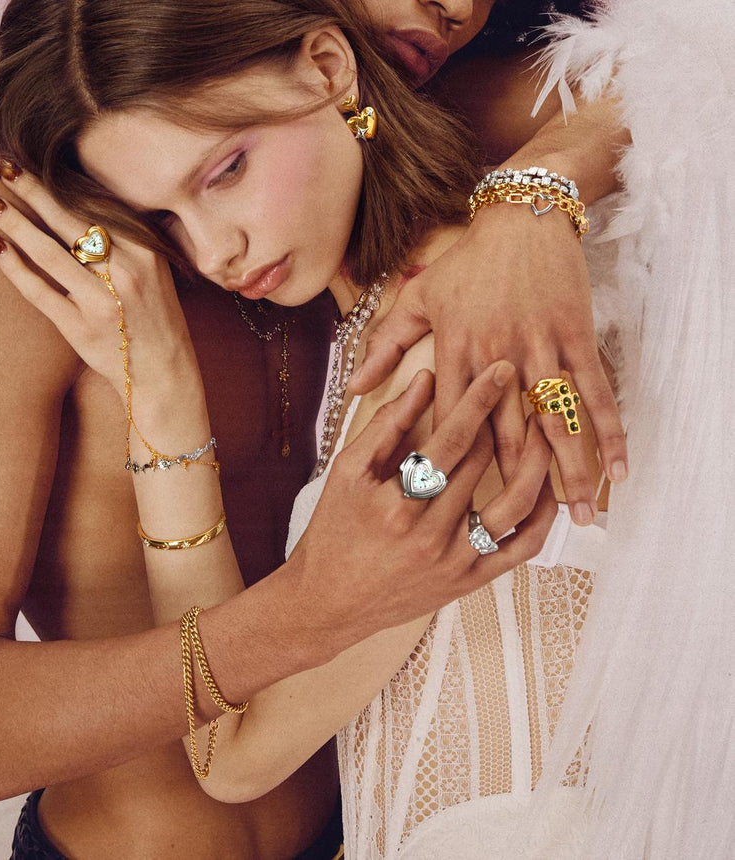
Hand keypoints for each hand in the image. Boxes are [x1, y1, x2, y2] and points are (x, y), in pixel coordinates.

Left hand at [0, 162, 197, 404]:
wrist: (164, 373)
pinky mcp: (80, 328)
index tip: (36, 160)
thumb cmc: (156, 317)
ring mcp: (100, 302)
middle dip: (32, 189)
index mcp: (146, 253)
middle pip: (69, 221)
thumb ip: (128, 238)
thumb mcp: (156, 271)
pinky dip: (14, 267)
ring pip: (49, 253)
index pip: (97, 206)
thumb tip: (84, 197)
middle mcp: (125, 274)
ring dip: (15, 222)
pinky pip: (39, 292)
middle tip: (1, 163)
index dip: (63, 182)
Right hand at [292, 361, 554, 645]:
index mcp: (397, 503)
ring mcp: (456, 562)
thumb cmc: (333, 532)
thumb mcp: (346, 473)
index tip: (501, 369)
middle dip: (505, 419)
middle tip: (524, 389)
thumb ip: (388, 426)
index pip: (450, 439)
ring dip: (536, 462)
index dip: (478, 399)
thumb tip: (425, 380)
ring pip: (516, 504)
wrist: (329, 602)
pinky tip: (546, 485)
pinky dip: (543, 515)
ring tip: (544, 430)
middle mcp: (431, 534)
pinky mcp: (471, 581)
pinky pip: (522, 547)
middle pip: (483, 463)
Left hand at [349, 205, 626, 524]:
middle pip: (504, 435)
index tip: (449, 508)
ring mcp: (537, 349)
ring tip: (579, 515)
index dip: (452, 468)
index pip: (450, 423)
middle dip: (514, 487)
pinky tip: (618, 465)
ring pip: (552, 422)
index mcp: (454, 355)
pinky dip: (607, 429)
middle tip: (518, 532)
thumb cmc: (465, 263)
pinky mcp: (572, 337)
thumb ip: (384, 348)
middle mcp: (495, 358)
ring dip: (568, 471)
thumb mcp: (415, 299)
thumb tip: (352, 392)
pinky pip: (593, 392)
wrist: (518, 216)